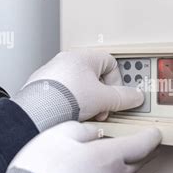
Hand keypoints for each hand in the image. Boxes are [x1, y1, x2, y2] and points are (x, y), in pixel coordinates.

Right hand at [0, 121, 161, 172]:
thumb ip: (82, 129)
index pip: (142, 145)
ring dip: (123, 169)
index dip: (151, 136)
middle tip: (146, 145)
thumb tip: (93, 131)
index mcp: (108, 157)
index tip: (155, 133)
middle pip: (137, 163)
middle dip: (144, 152)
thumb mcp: (60, 134)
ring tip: (114, 160)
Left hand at [13, 50, 143, 130]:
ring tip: (85, 114)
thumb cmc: (65, 98)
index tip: (116, 97)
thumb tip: (135, 97)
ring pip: (80, 87)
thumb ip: (123, 97)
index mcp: (83, 57)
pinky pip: (64, 94)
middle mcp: (66, 61)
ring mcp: (53, 74)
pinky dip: (70, 105)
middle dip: (102, 96)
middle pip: (96, 77)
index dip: (117, 82)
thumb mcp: (104, 99)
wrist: (37, 112)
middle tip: (102, 109)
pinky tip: (70, 116)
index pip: (111, 63)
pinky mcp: (42, 88)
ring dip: (87, 102)